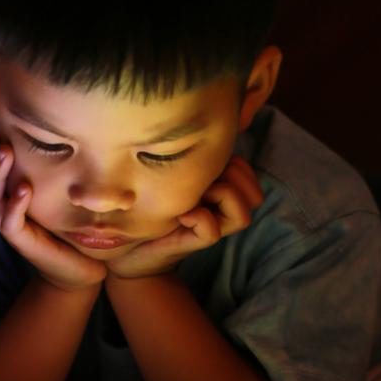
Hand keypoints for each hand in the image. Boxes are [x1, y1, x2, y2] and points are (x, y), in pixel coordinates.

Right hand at [0, 123, 106, 290]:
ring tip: (5, 149)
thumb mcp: (51, 187)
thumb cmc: (64, 222)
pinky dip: (15, 205)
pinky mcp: (22, 242)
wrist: (79, 265)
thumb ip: (42, 163)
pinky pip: (9, 223)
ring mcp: (7, 225)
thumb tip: (47, 124)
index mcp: (1, 193)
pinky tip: (24, 187)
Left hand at [107, 155, 263, 278]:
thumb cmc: (144, 202)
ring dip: (222, 198)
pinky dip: (199, 219)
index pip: (249, 176)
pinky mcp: (193, 244)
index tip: (203, 161)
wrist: (125, 243)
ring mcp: (209, 228)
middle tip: (201, 179)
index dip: (236, 165)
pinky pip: (211, 231)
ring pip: (243, 217)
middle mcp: (219, 211)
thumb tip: (207, 136)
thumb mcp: (167, 171)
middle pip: (255, 196)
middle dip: (233, 179)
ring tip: (194, 196)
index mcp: (218, 190)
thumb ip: (189, 158)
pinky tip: (180, 215)